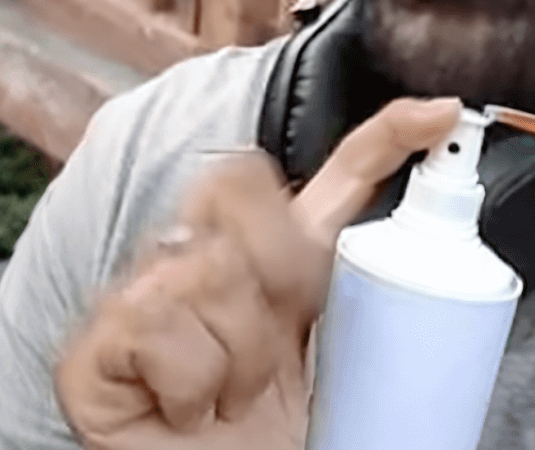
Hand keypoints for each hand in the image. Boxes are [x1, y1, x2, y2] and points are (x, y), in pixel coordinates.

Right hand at [55, 96, 462, 448]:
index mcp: (279, 260)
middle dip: (280, 267)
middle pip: (240, 188)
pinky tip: (185, 411)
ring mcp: (140, 295)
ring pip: (205, 271)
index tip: (441, 116)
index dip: (384, 137)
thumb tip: (428, 239)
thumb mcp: (336, 361)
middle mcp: (203, 259)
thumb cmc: (276, 439)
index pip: (331, 176)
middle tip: (282, 349)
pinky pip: (156, 324)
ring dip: (239, 357)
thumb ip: (361, 294)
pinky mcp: (93, 346)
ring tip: (231, 399)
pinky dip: (188, 384)